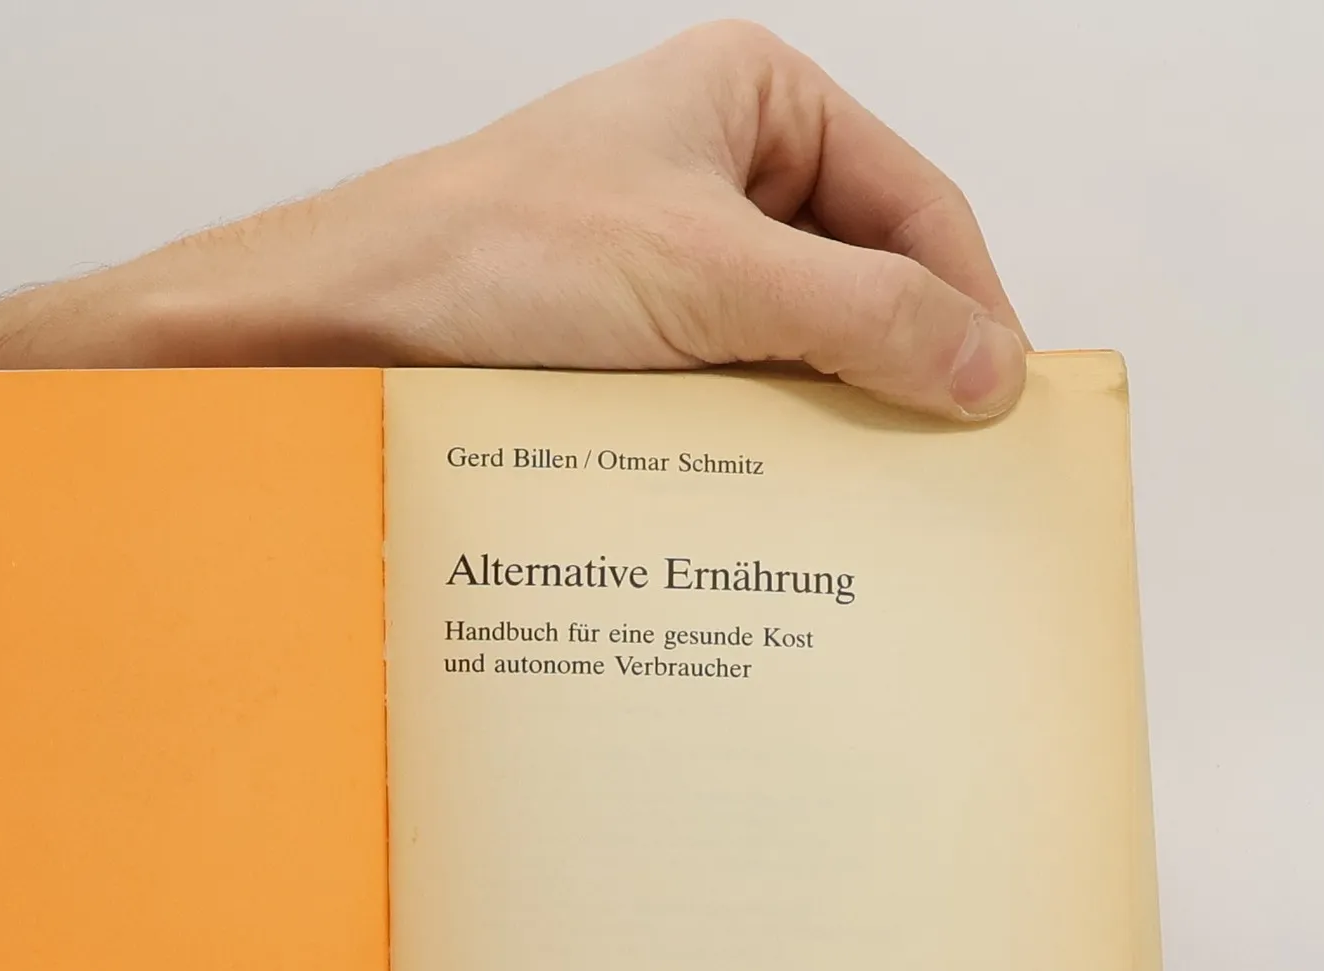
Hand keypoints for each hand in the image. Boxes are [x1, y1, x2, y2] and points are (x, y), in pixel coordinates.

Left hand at [0, 21, 1028, 419]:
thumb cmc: (484, 264)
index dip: (968, 306)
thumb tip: (988, 368)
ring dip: (816, 429)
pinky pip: (719, 402)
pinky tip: (762, 513)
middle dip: (892, 376)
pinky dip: (749, 455)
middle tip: (932, 479)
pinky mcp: (614, 350)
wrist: (326, 336)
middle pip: (859, 282)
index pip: (916, 205)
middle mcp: (711, 176)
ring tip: (849, 510)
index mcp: (751, 103)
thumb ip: (862, 315)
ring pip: (788, 353)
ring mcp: (660, 267)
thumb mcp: (708, 279)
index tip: (997, 412)